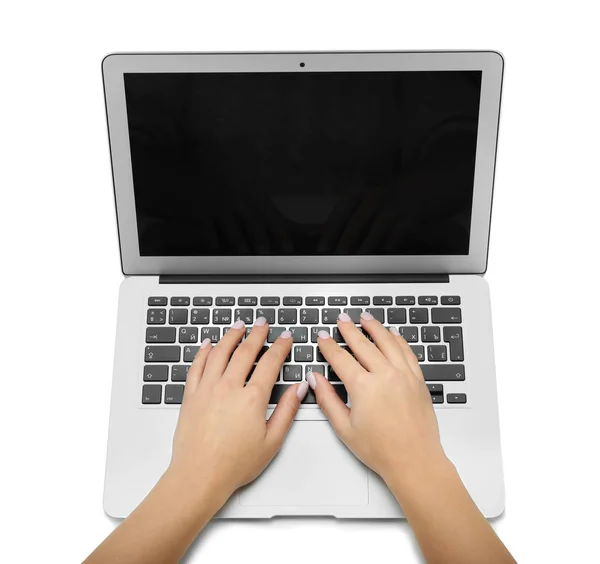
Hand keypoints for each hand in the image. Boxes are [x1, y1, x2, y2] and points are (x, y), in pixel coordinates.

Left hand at [167, 317, 308, 499]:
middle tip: (263, 324)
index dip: (280, 347)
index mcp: (252, 398)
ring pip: (220, 352)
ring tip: (239, 325)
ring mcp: (207, 389)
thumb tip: (299, 389)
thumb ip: (287, 411)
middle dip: (257, 334)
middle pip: (245, 351)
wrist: (198, 476)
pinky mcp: (191, 395)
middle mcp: (229, 387)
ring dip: (231, 336)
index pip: (270, 363)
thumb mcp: (271, 441)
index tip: (285, 338)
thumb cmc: (234, 464)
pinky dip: (204, 352)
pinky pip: (197, 366)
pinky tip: (209, 344)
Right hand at [310, 312, 447, 484]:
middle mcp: (385, 376)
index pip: (341, 358)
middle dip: (349, 329)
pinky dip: (398, 339)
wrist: (415, 461)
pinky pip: (407, 352)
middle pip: (363, 344)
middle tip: (341, 319)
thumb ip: (327, 399)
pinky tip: (392, 334)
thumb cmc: (381, 450)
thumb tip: (315, 379)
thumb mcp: (344, 428)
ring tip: (365, 317)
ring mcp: (404, 375)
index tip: (322, 337)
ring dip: (375, 327)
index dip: (329, 346)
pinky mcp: (418, 380)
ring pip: (387, 342)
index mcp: (364, 387)